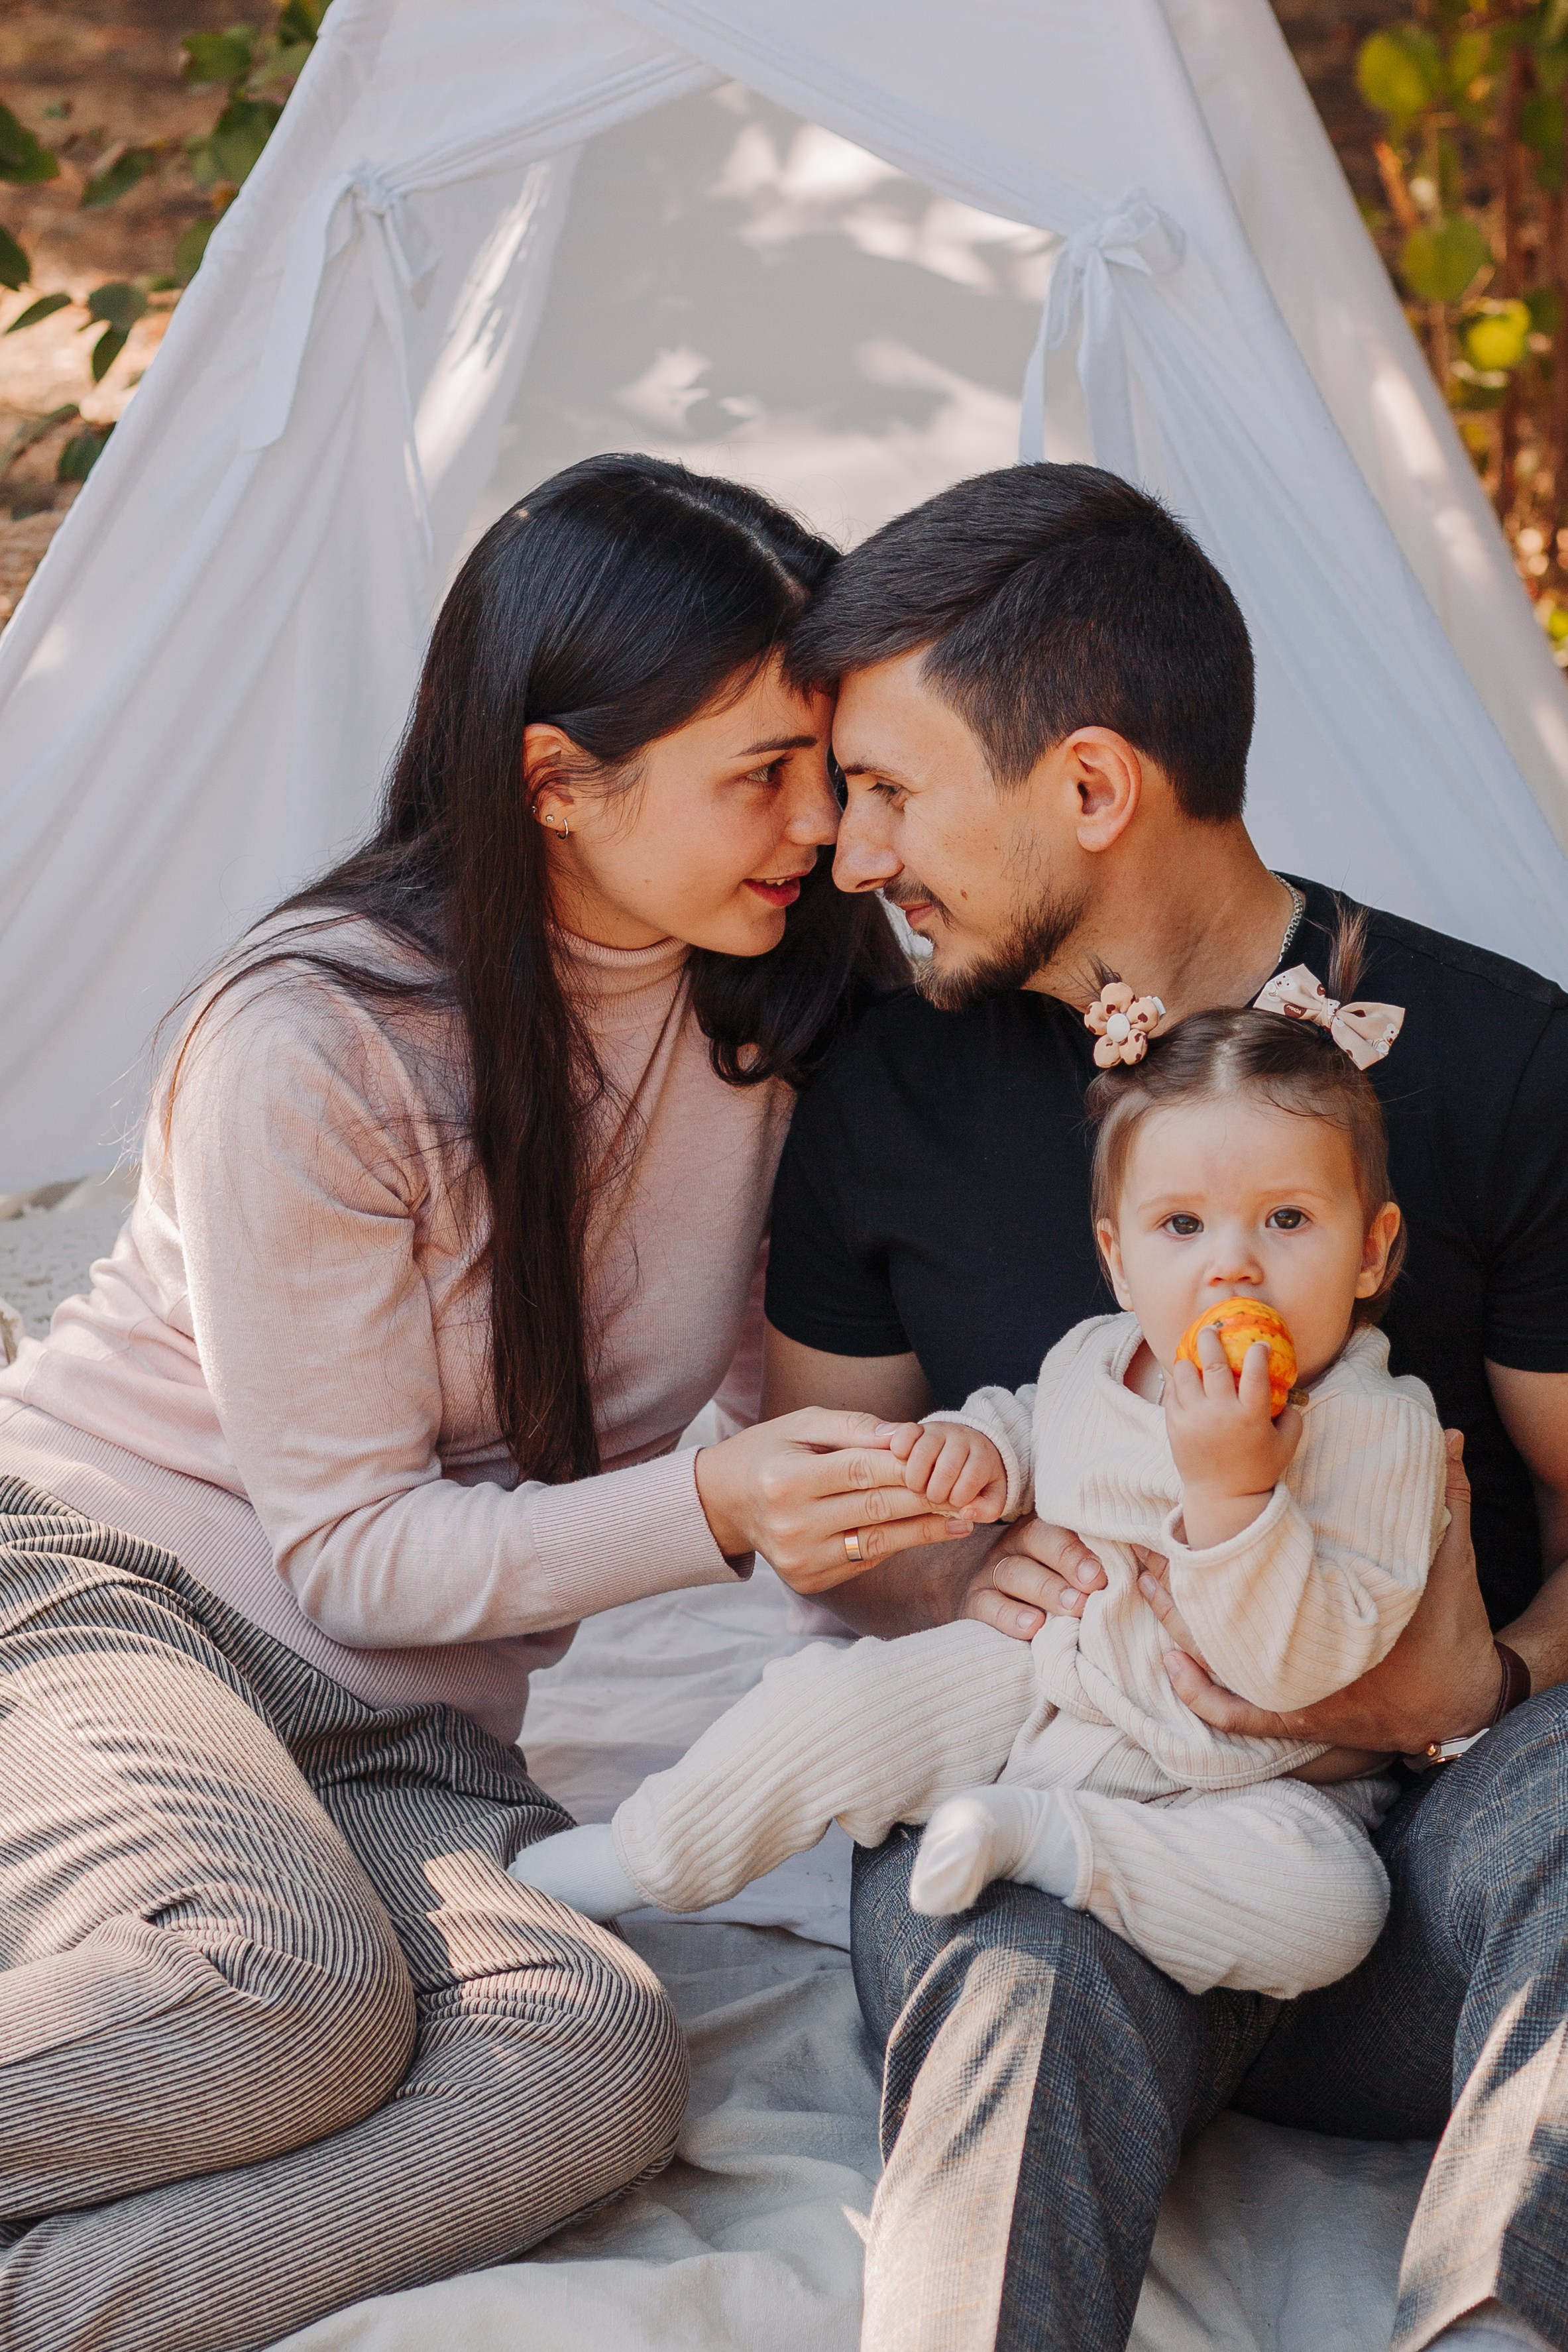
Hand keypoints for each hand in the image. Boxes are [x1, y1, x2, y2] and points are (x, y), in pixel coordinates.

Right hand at [694, 1409, 976, 1594]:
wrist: (724, 1503)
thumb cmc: (771, 1452)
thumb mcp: (802, 1424)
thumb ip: (855, 1427)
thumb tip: (908, 1435)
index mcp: (785, 1479)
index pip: (861, 1471)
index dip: (908, 1466)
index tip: (947, 1460)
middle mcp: (790, 1523)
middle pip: (876, 1508)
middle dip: (928, 1498)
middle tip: (970, 1492)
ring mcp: (799, 1559)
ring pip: (878, 1541)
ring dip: (926, 1529)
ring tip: (962, 1518)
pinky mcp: (808, 1581)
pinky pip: (866, 1559)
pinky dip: (898, 1544)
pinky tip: (925, 1530)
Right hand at [883, 1420, 1007, 1521]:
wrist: (971, 1444)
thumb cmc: (980, 1477)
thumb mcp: (993, 1495)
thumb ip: (987, 1509)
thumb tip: (966, 1512)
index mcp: (982, 1455)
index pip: (971, 1479)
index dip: (958, 1497)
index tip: (953, 1501)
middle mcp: (961, 1439)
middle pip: (946, 1469)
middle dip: (936, 1493)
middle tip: (933, 1497)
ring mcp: (937, 1431)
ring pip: (922, 1453)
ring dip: (915, 1479)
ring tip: (918, 1487)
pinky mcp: (917, 1428)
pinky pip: (905, 1434)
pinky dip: (900, 1450)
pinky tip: (902, 1464)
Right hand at [961, 1514, 1107, 1641]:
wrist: (996, 1605)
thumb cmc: (1054, 1588)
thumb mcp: (1072, 1570)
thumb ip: (1096, 1566)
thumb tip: (1137, 1573)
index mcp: (1044, 1528)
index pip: (1060, 1523)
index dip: (1081, 1545)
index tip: (1103, 1571)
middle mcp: (1015, 1543)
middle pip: (1036, 1539)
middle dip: (1067, 1560)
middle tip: (1093, 1585)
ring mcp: (992, 1571)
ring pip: (1013, 1572)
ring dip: (1046, 1589)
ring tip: (1073, 1608)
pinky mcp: (976, 1602)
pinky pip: (989, 1605)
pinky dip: (1010, 1616)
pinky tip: (1033, 1626)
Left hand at [1140, 1430, 1501, 1756]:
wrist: (1462, 1702)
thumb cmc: (1451, 1629)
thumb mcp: (1452, 1561)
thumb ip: (1450, 1497)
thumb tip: (1455, 1436)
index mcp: (1329, 1613)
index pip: (1261, 1578)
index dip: (1216, 1551)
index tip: (1182, 1523)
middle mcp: (1303, 1655)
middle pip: (1221, 1618)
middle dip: (1179, 1587)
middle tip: (1143, 1557)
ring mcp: (1296, 1691)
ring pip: (1218, 1661)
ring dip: (1179, 1626)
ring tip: (1146, 1591)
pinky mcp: (1297, 1717)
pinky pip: (1236, 1715)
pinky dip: (1200, 1694)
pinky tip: (1173, 1668)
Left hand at [1165, 1329, 1300, 1548]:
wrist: (1222, 1497)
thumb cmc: (1257, 1469)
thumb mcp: (1286, 1446)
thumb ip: (1293, 1418)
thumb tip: (1292, 1394)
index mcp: (1251, 1417)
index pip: (1256, 1373)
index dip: (1258, 1352)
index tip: (1258, 1344)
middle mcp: (1221, 1414)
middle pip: (1213, 1365)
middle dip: (1211, 1340)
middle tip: (1210, 1329)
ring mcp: (1194, 1419)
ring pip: (1185, 1375)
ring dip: (1188, 1360)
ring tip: (1192, 1355)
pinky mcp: (1174, 1426)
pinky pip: (1171, 1393)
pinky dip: (1176, 1381)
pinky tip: (1181, 1376)